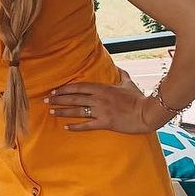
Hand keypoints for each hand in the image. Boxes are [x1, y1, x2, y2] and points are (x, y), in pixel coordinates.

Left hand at [44, 69, 162, 133]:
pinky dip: (76, 126)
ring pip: (77, 111)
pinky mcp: (105, 123)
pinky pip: (87, 125)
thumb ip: (121, 75)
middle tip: (46, 100)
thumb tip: (119, 68)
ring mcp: (101, 111)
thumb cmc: (139, 98)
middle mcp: (99, 99)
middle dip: (58, 99)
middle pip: (74, 98)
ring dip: (63, 111)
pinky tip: (66, 127)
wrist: (148, 112)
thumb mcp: (128, 83)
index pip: (79, 87)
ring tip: (51, 111)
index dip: (65, 89)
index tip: (55, 90)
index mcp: (102, 88)